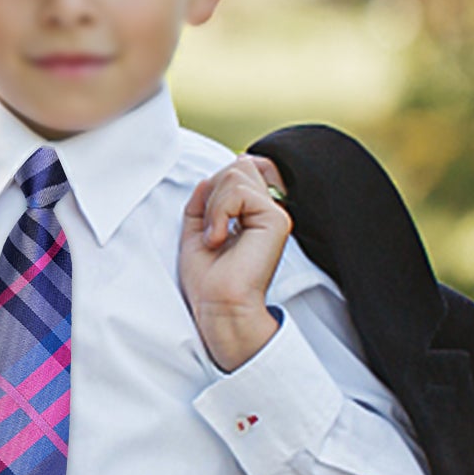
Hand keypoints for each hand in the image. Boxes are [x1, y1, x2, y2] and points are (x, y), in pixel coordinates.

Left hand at [178, 155, 290, 371]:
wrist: (219, 309)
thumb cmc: (208, 281)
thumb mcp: (197, 230)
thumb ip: (203, 201)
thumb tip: (207, 179)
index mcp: (253, 213)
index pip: (239, 169)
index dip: (215, 185)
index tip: (206, 221)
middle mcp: (268, 211)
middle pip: (239, 166)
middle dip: (212, 190)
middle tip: (208, 228)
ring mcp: (275, 214)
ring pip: (237, 173)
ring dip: (214, 204)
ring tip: (213, 236)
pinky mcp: (276, 220)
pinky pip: (239, 192)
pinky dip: (219, 212)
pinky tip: (218, 238)